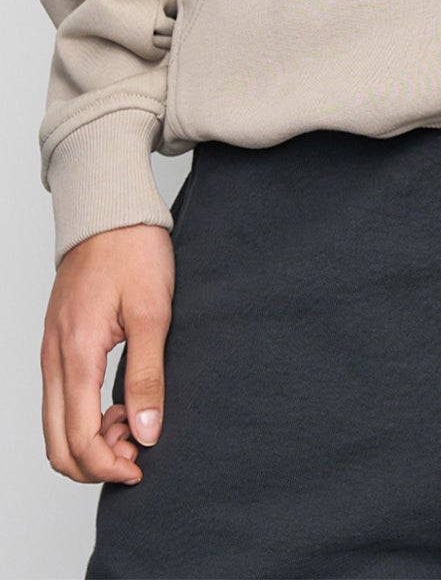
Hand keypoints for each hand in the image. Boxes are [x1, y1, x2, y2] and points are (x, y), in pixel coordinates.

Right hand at [42, 224, 173, 483]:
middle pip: (57, 444)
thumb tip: (146, 433)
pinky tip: (119, 403)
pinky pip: (59, 401)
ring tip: (134, 422)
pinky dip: (83, 418)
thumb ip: (148, 375)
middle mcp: (54, 360)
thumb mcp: (153, 312)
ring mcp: (51, 352)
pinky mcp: (57, 345)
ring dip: (90, 441)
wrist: (109, 210)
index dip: (108, 466)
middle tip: (138, 451)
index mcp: (76, 355)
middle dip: (95, 463)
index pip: (78, 439)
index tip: (141, 467)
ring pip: (55, 426)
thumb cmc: (133, 251)